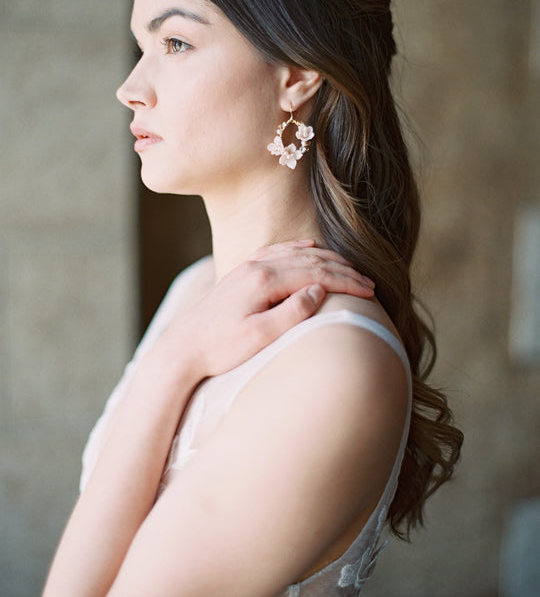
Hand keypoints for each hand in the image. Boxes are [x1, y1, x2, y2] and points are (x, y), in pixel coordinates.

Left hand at [166, 240, 374, 379]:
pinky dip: (299, 248)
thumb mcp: (259, 338)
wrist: (183, 347)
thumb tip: (320, 290)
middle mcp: (257, 266)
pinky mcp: (242, 272)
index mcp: (264, 281)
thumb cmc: (221, 348)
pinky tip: (310, 248)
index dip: (347, 282)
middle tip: (369, 283)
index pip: (317, 274)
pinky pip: (277, 251)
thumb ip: (292, 313)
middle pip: (311, 260)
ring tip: (350, 269)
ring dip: (326, 258)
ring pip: (296, 253)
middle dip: (344, 270)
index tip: (370, 292)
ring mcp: (248, 266)